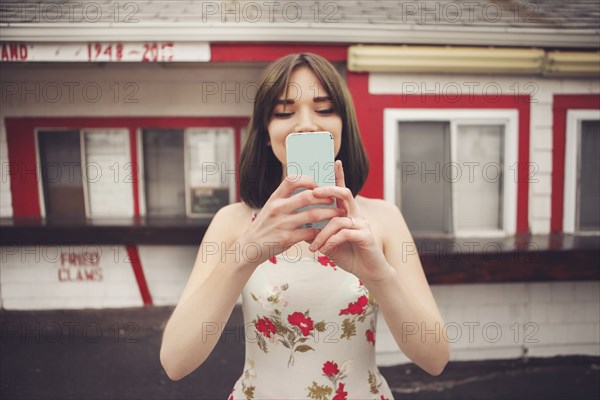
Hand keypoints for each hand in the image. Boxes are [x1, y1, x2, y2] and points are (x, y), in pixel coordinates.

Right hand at [238, 174, 344, 266]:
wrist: (250, 247)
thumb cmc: (265, 226)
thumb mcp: (271, 208)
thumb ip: (286, 199)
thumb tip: (309, 189)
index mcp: (274, 198)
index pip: (293, 179)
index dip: (309, 179)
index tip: (319, 185)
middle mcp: (277, 208)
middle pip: (308, 196)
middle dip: (325, 197)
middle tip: (335, 199)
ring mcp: (282, 224)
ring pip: (313, 215)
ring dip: (329, 214)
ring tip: (338, 213)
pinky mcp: (286, 239)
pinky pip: (309, 233)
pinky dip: (320, 232)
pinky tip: (325, 231)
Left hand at [308, 160, 393, 282]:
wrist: (368, 272)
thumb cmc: (349, 256)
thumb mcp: (329, 244)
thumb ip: (318, 234)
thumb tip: (302, 229)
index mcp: (348, 214)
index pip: (342, 192)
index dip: (339, 176)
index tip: (335, 161)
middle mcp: (357, 215)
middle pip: (345, 194)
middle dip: (329, 190)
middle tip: (314, 192)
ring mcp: (363, 224)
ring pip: (338, 219)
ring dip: (322, 234)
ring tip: (314, 247)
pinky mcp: (366, 236)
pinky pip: (344, 233)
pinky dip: (331, 241)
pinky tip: (324, 250)